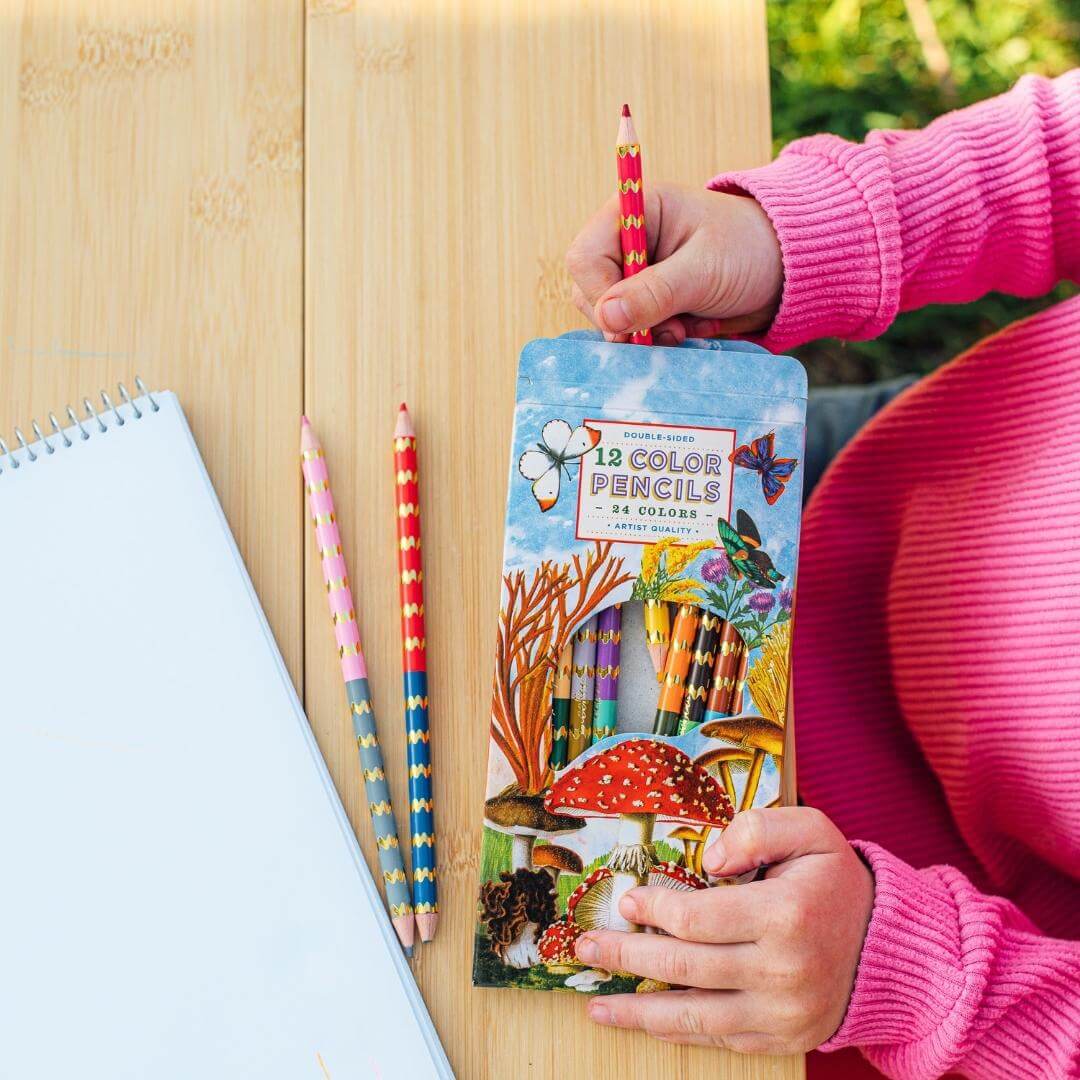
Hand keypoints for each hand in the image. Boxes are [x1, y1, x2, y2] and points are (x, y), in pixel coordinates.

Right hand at [565, 183, 782, 344]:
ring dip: (642, 333)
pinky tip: (685, 332)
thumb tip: (607, 317)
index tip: (625, 326)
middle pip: (590, 292)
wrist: (786, 272)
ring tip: (683, 330)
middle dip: (624, 320)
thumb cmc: (749, 252)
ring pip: (610, 317)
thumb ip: (655, 292)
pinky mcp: (648, 303)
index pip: (585, 257)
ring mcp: (635, 275)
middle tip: (668, 330)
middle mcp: (626, 243)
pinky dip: (655, 340)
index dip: (598, 294)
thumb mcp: (704, 270)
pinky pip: (632, 331)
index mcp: (634, 212)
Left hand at [575, 808, 873, 1054]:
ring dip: (637, 1013)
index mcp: (784, 916)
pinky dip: (675, 1033)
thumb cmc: (836, 882)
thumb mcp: (809, 831)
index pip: (699, 919)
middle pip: (685, 968)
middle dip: (626, 958)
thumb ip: (757, 828)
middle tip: (586, 948)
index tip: (626, 901)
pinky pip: (716, 1039)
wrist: (884, 948)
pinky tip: (643, 1021)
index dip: (654, 911)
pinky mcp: (779, 1039)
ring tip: (596, 1006)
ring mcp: (781, 1014)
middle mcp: (781, 972)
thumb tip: (708, 859)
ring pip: (693, 1018)